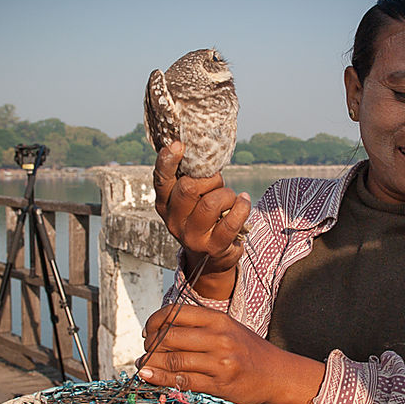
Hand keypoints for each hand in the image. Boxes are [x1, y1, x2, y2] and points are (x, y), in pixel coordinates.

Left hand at [138, 305, 324, 403]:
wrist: (277, 373)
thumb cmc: (248, 351)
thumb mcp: (227, 329)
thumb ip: (198, 328)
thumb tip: (161, 331)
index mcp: (218, 319)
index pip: (175, 313)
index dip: (154, 321)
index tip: (148, 331)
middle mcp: (218, 337)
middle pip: (169, 336)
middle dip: (150, 345)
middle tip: (145, 351)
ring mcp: (220, 361)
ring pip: (174, 360)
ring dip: (152, 363)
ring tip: (144, 365)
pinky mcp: (220, 383)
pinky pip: (183, 380)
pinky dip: (161, 379)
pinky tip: (150, 377)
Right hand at [153, 142, 250, 294]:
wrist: (210, 258)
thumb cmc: (202, 217)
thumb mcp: (189, 201)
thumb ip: (190, 180)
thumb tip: (201, 152)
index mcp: (164, 204)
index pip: (161, 180)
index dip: (167, 161)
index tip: (179, 145)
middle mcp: (174, 221)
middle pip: (188, 188)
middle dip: (210, 179)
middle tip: (217, 184)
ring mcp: (192, 236)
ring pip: (210, 203)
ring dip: (227, 194)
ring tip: (230, 197)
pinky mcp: (213, 247)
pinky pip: (231, 222)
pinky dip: (242, 206)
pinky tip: (243, 201)